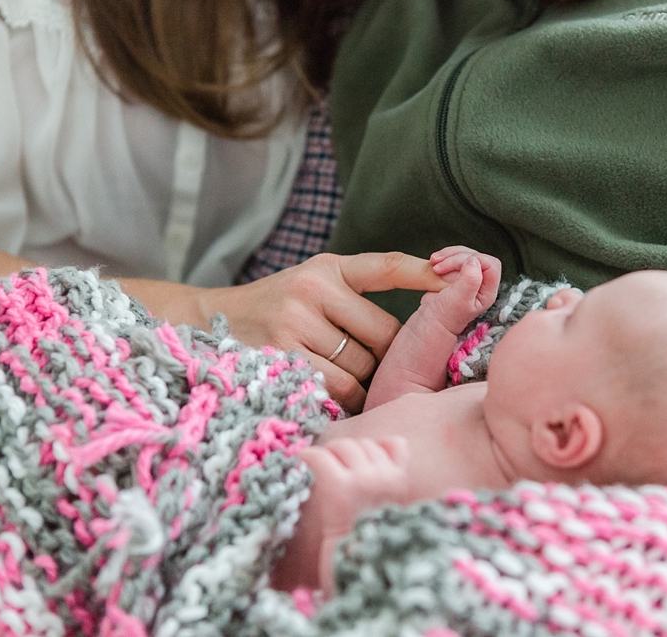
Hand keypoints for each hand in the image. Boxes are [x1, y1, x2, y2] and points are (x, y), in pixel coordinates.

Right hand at [185, 253, 444, 412]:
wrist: (208, 323)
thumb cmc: (278, 308)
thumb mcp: (315, 283)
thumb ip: (360, 293)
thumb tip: (430, 305)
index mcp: (327, 268)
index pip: (386, 266)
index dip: (425, 274)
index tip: (458, 277)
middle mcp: (312, 289)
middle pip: (384, 337)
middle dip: (383, 358)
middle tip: (368, 365)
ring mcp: (294, 323)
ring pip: (362, 369)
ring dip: (361, 383)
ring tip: (340, 378)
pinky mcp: (280, 358)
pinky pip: (335, 390)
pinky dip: (340, 399)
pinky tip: (327, 393)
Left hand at [298, 437, 409, 596]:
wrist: (354, 575)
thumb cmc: (366, 543)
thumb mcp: (390, 506)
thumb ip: (391, 474)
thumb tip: (391, 439)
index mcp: (402, 482)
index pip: (394, 444)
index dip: (371, 454)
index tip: (355, 467)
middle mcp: (386, 477)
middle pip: (362, 445)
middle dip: (344, 456)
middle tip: (330, 474)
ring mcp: (364, 480)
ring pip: (341, 447)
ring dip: (326, 457)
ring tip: (316, 475)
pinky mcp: (340, 487)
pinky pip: (319, 457)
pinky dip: (306, 459)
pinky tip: (299, 466)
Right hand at [423, 246, 501, 333]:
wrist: (431, 320)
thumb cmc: (446, 316)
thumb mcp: (459, 301)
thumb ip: (470, 281)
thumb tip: (474, 260)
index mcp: (487, 291)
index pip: (491, 265)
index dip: (474, 260)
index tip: (456, 267)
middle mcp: (481, 282)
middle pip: (476, 256)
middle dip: (456, 258)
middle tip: (439, 268)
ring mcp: (469, 276)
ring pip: (465, 253)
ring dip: (448, 256)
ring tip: (434, 264)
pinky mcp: (458, 272)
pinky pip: (455, 256)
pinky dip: (444, 256)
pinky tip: (434, 262)